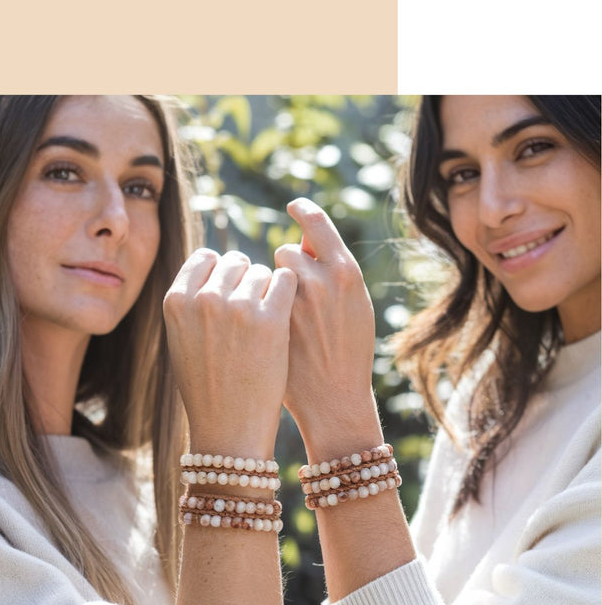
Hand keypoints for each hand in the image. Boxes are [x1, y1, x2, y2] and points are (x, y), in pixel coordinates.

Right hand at [163, 248, 296, 458]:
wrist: (230, 430)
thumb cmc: (207, 389)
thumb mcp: (182, 341)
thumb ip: (192, 302)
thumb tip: (214, 266)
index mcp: (176, 301)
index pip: (205, 257)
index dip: (221, 272)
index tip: (231, 294)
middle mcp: (204, 299)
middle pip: (235, 262)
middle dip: (245, 281)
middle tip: (250, 315)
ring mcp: (237, 308)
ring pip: (262, 271)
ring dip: (267, 292)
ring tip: (264, 326)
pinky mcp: (271, 320)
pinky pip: (286, 281)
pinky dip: (288, 295)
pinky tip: (284, 319)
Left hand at [274, 198, 381, 453]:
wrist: (334, 398)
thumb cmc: (347, 352)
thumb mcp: (354, 305)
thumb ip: (332, 271)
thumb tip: (303, 239)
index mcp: (347, 272)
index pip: (316, 222)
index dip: (302, 210)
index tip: (293, 206)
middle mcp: (319, 281)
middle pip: (287, 251)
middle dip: (284, 267)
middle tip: (292, 295)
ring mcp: (291, 303)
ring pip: (266, 276)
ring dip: (266, 287)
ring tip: (279, 317)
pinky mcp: (268, 324)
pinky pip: (251, 300)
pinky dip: (253, 307)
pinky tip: (262, 328)